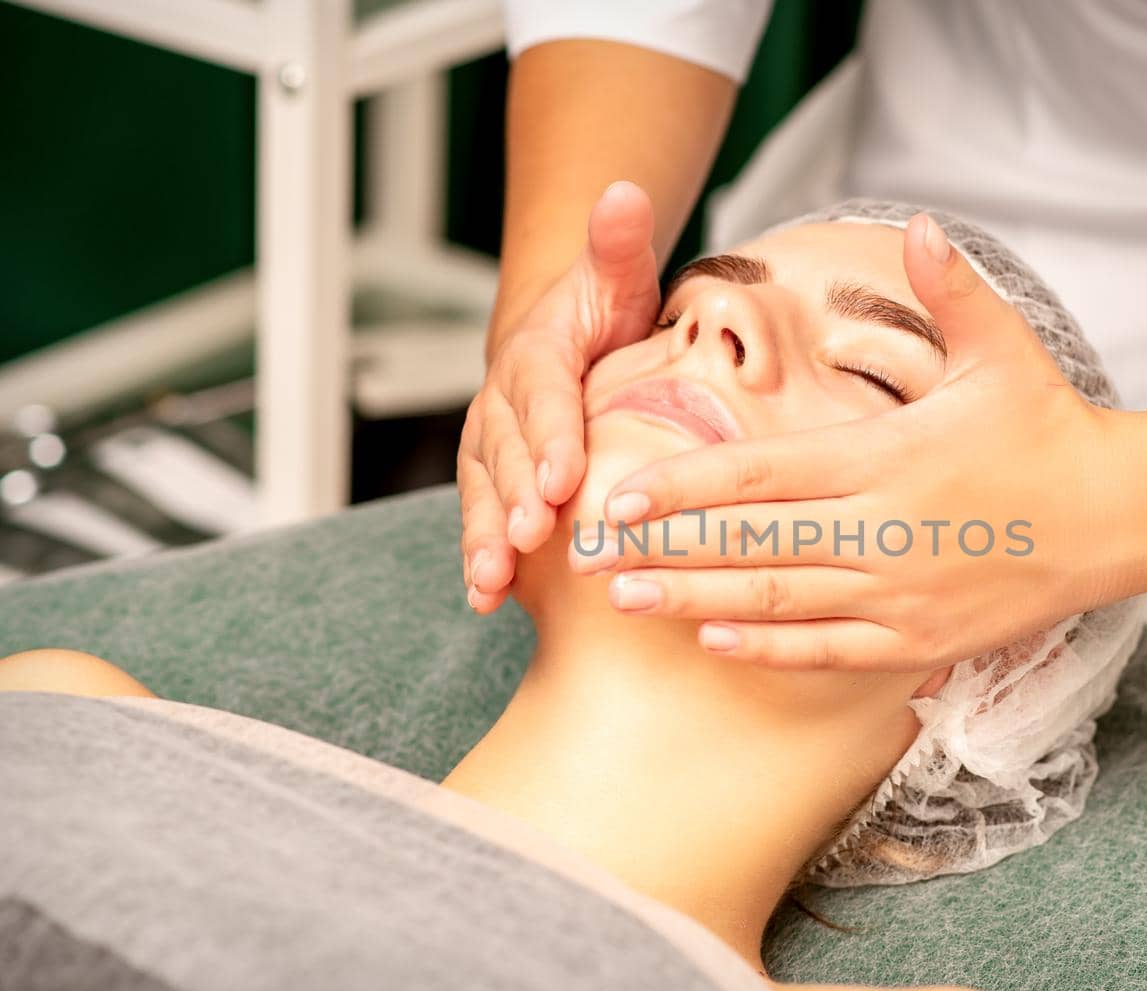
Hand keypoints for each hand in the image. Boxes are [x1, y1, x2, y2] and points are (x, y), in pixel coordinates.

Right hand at [458, 181, 661, 612]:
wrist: (564, 345)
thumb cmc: (601, 315)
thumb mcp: (618, 276)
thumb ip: (619, 243)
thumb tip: (624, 191)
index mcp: (536, 356)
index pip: (541, 395)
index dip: (547, 434)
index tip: (559, 474)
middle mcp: (501, 405)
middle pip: (502, 454)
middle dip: (512, 498)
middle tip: (531, 536)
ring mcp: (491, 450)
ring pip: (482, 496)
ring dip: (484, 539)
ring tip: (490, 582)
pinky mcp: (494, 486)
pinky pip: (483, 522)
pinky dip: (480, 562)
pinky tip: (484, 601)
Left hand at [573, 216, 1143, 670]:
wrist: (1119, 519)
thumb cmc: (1050, 430)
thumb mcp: (1006, 349)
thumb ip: (953, 288)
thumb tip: (917, 220)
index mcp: (885, 458)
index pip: (761, 473)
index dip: (684, 486)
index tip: (620, 495)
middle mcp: (881, 531)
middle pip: (750, 544)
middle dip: (664, 551)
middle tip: (589, 558)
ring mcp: (898, 592)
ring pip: (777, 603)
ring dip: (694, 601)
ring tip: (625, 601)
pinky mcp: (918, 639)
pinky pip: (827, 651)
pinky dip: (766, 649)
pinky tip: (710, 640)